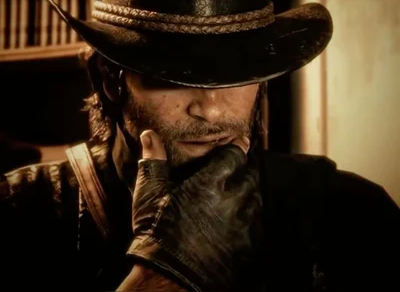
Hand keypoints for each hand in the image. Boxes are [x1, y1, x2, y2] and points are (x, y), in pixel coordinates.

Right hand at [126, 130, 264, 291]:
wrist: (168, 280)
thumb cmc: (157, 232)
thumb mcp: (150, 193)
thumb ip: (154, 160)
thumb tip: (149, 134)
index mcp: (211, 183)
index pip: (234, 155)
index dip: (239, 146)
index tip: (242, 142)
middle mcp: (232, 199)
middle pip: (251, 175)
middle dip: (246, 169)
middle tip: (240, 168)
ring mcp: (243, 224)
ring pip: (257, 199)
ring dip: (250, 193)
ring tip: (241, 193)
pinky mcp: (248, 246)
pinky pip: (258, 224)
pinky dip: (252, 217)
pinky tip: (241, 219)